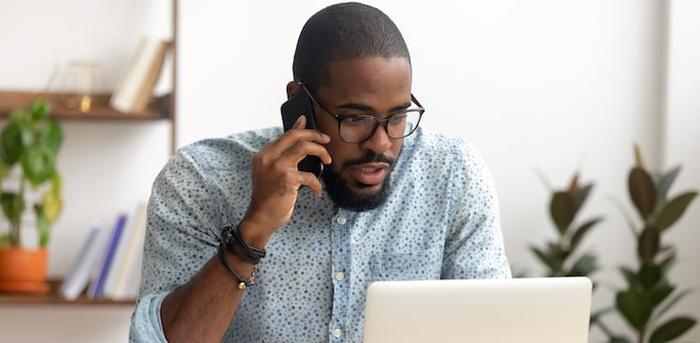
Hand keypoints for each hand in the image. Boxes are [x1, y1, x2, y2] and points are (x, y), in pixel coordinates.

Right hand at [241, 116, 331, 245]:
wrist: (261, 218)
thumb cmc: (269, 197)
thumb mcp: (272, 171)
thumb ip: (284, 153)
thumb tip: (300, 124)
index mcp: (263, 154)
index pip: (286, 135)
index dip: (304, 131)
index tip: (317, 133)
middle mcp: (268, 157)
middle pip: (295, 136)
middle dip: (315, 135)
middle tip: (326, 140)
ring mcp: (277, 167)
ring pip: (304, 147)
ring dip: (321, 152)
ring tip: (327, 160)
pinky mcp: (287, 179)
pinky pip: (310, 176)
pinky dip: (317, 184)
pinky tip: (316, 191)